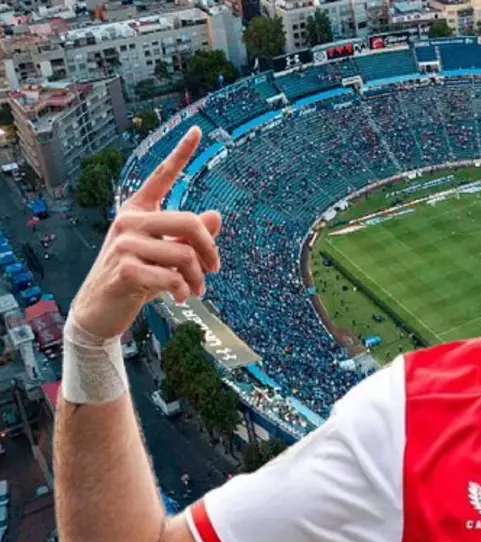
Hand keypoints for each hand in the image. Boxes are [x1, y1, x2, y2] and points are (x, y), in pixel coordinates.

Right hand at [70, 127, 222, 339]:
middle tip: (215, 269)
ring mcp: (124, 243)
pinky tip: (181, 297)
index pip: (162, 176)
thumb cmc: (136, 278)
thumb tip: (216, 215)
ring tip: (196, 290)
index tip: (199, 129)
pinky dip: (184, 290)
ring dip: (198, 278)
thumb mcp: (164, 254)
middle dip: (210, 249)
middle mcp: (128, 220)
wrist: (100, 309)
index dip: (181, 153)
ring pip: (184, 255)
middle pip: (189, 223)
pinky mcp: (125, 269)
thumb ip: (188, 237)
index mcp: (137, 211)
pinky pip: (172, 277)